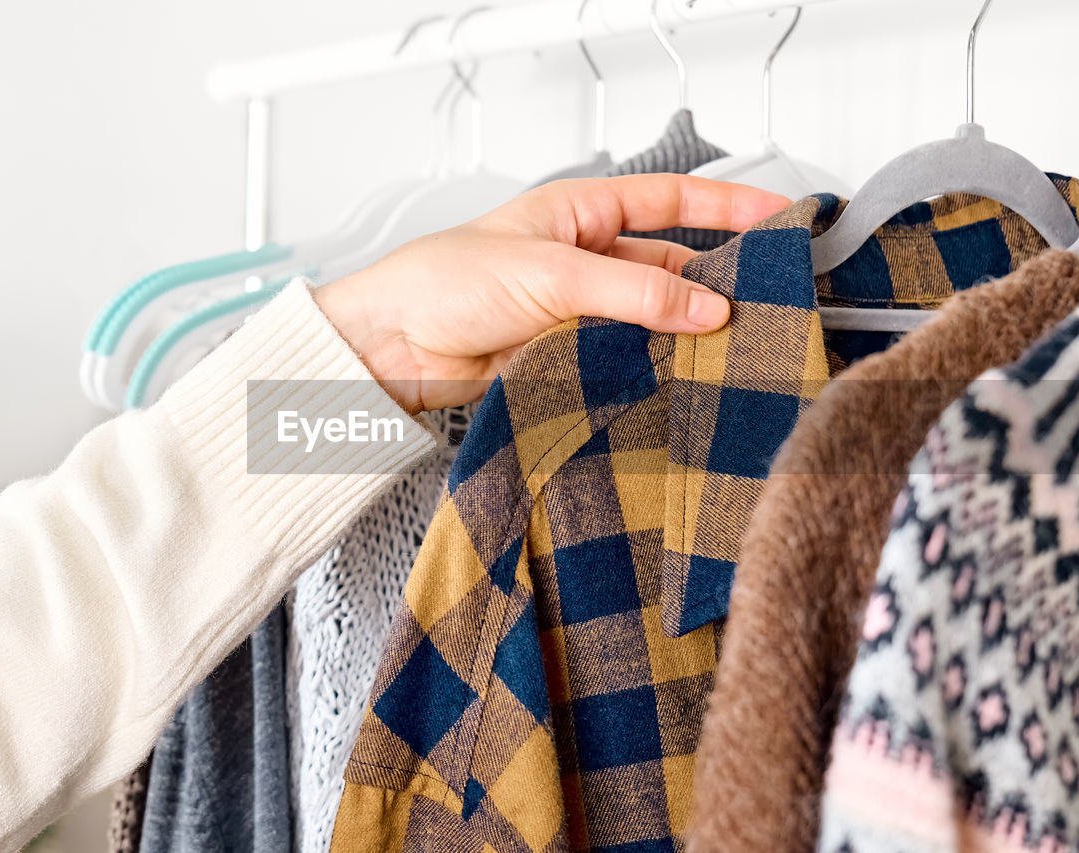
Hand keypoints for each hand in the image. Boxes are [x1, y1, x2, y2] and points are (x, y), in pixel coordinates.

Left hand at [314, 174, 789, 412]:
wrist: (390, 347)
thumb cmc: (441, 283)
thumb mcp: (549, 273)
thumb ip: (632, 292)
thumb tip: (704, 307)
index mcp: (578, 213)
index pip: (669, 200)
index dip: (727, 204)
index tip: (779, 217)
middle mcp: (582, 258)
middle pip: (668, 266)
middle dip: (713, 282)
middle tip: (762, 302)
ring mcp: (576, 310)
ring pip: (650, 318)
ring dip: (683, 333)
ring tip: (728, 348)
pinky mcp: (565, 356)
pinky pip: (623, 358)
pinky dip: (651, 368)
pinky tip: (677, 378)